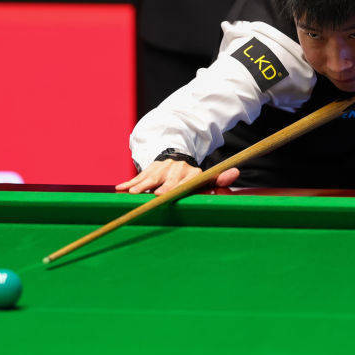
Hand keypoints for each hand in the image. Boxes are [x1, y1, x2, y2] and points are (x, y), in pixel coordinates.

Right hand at [115, 159, 239, 194]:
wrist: (178, 158)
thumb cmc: (192, 177)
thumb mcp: (206, 177)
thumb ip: (220, 178)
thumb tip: (235, 171)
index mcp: (189, 174)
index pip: (183, 183)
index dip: (174, 187)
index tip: (165, 193)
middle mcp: (174, 171)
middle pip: (164, 181)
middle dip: (157, 188)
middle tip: (150, 196)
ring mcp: (160, 170)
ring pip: (149, 178)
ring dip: (139, 186)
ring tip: (130, 194)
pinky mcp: (149, 170)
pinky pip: (138, 177)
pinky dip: (129, 183)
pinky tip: (119, 189)